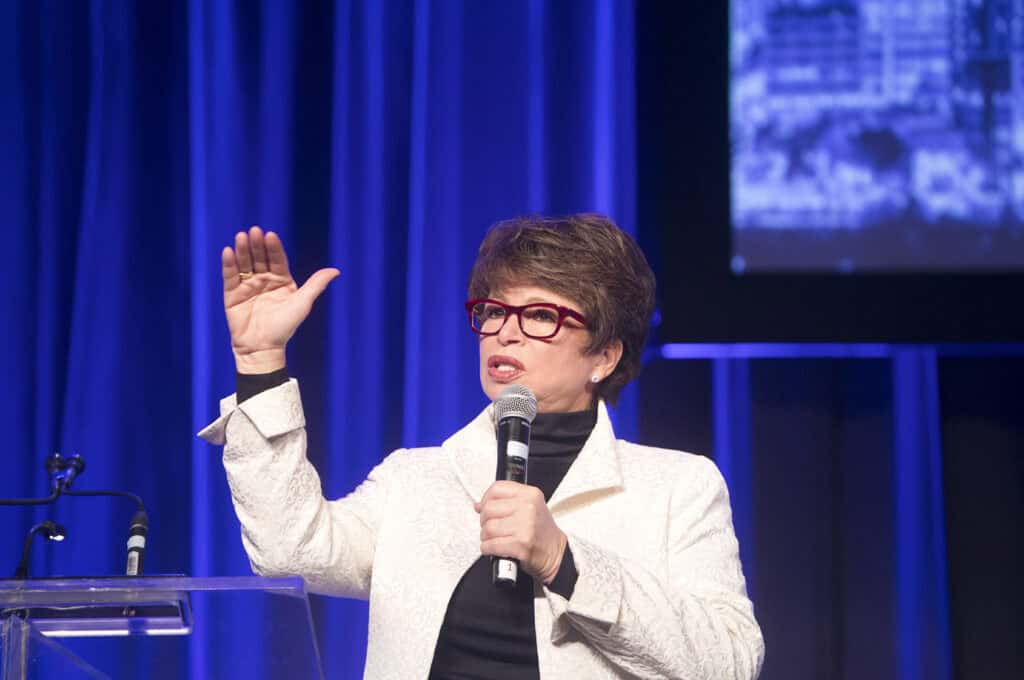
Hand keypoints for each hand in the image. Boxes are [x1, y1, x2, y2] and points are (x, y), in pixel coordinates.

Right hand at [222, 226, 339, 372]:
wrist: (263, 348)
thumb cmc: (285, 327)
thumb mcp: (302, 303)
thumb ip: (316, 285)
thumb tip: (336, 270)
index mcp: (281, 280)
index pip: (277, 259)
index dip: (273, 247)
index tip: (270, 235)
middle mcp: (264, 280)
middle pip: (260, 258)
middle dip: (257, 245)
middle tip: (254, 231)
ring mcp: (248, 286)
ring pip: (245, 264)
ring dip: (242, 250)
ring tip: (241, 237)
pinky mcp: (232, 294)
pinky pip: (230, 276)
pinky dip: (229, 264)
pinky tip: (229, 252)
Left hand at [475, 481, 567, 584]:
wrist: (555, 553)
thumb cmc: (541, 531)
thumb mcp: (530, 506)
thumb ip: (506, 501)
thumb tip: (479, 505)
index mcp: (530, 495)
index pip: (497, 489)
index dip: (485, 499)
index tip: (484, 506)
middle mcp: (528, 508)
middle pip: (489, 509)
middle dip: (484, 520)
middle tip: (489, 526)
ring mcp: (525, 527)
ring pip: (488, 528)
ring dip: (485, 536)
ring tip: (492, 538)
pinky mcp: (520, 545)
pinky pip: (492, 545)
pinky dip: (487, 548)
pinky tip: (492, 548)